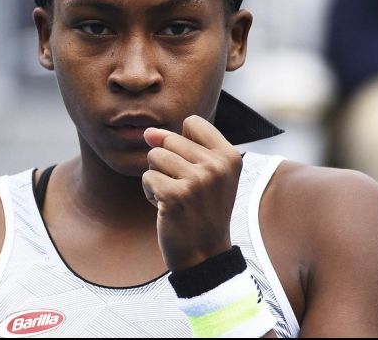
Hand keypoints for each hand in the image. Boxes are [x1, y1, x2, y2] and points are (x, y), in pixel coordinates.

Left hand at [141, 115, 242, 271]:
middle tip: (184, 189)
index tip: (193, 167)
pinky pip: (147, 177)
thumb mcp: (206, 174)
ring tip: (175, 197)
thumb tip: (148, 133)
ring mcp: (197, 181)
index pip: (193, 122)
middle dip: (167, 162)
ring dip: (157, 177)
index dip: (183, 142)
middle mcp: (217, 166)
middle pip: (169, 139)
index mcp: (230, 156)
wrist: (204, 254)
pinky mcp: (175, 195)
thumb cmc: (202, 210)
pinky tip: (166, 208)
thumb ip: (181, 146)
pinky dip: (150, 193)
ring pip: (155, 156)